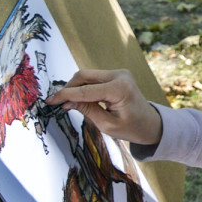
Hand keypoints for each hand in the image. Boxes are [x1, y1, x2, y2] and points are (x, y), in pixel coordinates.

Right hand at [45, 69, 161, 146]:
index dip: (65, 95)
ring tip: (68, 103)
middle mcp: (120, 75)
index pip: (85, 90)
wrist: (151, 123)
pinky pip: (95, 78)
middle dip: (69, 88)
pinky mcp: (117, 75)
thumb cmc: (133, 128)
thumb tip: (67, 101)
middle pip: (84, 76)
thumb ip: (87, 110)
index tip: (50, 101)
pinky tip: (79, 99)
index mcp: (119, 88)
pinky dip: (84, 87)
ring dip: (76, 87)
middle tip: (58, 103)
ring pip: (88, 75)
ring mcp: (119, 73)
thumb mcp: (107, 124)